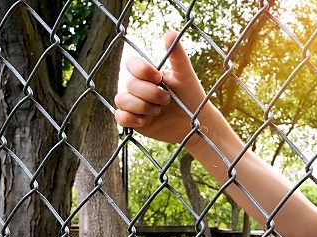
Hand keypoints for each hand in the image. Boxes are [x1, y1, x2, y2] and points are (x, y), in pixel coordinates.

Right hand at [114, 31, 210, 145]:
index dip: (142, 70)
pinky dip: (130, 118)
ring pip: (122, 99)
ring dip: (141, 106)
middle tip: (167, 100)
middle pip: (130, 84)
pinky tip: (145, 121)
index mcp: (149, 75)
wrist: (196, 124)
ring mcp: (135, 104)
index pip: (132, 64)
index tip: (159, 78)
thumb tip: (170, 31)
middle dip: (150, 93)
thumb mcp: (186, 77)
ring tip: (158, 111)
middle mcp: (139, 88)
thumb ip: (178, 56)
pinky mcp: (135, 121)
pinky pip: (120, 117)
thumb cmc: (192, 98)